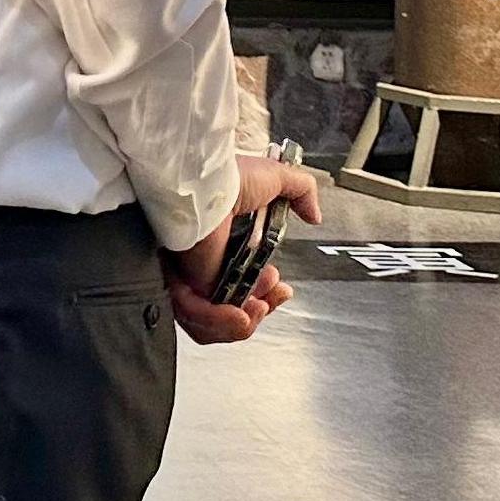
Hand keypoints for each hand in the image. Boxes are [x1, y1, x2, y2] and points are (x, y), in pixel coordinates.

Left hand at [165, 156, 321, 344]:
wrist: (208, 183)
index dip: (267, 293)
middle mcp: (209, 261)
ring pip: (216, 323)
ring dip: (244, 322)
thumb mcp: (276, 178)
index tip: (280, 287)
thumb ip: (301, 192)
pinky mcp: (184, 285)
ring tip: (257, 308)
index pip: (245, 284)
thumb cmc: (231, 176)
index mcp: (228, 244)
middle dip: (259, 311)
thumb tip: (315, 215)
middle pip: (232, 310)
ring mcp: (194, 275)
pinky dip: (224, 323)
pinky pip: (201, 319)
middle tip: (268, 302)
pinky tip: (242, 313)